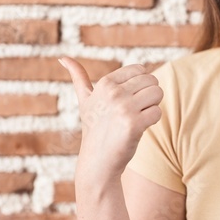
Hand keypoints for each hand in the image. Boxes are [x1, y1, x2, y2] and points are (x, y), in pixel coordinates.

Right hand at [59, 57, 163, 180]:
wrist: (98, 162)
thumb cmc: (94, 129)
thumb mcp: (85, 101)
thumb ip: (78, 77)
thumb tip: (62, 57)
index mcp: (105, 83)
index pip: (141, 70)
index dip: (140, 86)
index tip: (127, 100)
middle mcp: (114, 93)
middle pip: (152, 81)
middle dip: (148, 96)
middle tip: (133, 112)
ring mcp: (124, 108)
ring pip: (157, 94)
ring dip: (152, 107)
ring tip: (137, 118)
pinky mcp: (134, 124)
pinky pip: (158, 112)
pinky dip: (152, 121)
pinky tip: (139, 129)